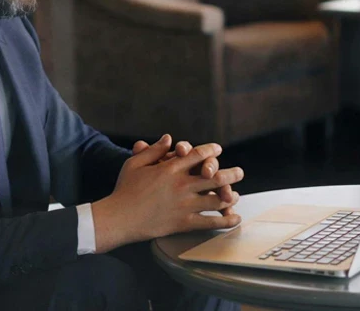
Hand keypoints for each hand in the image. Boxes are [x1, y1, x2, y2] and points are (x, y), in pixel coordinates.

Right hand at [92, 134, 243, 252]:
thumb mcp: (135, 163)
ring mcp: (184, 204)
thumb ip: (154, 150)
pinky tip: (234, 219)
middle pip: (214, 176)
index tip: (218, 149)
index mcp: (171, 168)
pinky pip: (210, 221)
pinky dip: (225, 220)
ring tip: (236, 195)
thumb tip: (168, 137)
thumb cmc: (124, 189)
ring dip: (230, 196)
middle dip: (231, 174)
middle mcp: (181, 185)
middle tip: (240, 172)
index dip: (210, 151)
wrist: (119, 217)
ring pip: (216, 199)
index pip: (197, 155)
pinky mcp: (183, 222)